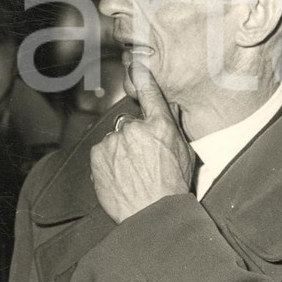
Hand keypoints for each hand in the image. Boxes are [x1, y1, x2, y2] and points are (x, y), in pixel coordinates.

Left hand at [90, 61, 195, 223]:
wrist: (152, 216)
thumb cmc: (172, 187)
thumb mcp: (184, 154)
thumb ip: (173, 127)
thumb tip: (167, 108)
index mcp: (159, 126)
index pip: (150, 94)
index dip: (143, 77)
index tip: (137, 65)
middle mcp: (134, 129)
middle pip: (130, 124)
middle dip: (134, 137)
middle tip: (144, 161)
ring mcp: (113, 141)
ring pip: (114, 139)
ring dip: (119, 150)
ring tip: (132, 173)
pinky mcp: (97, 155)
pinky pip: (102, 151)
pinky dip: (108, 161)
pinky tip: (120, 176)